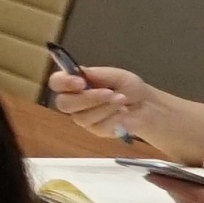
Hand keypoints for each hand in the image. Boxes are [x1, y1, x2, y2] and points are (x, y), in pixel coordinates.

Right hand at [48, 63, 163, 145]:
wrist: (147, 106)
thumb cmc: (129, 87)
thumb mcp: (117, 76)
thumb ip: (98, 75)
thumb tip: (79, 72)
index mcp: (74, 83)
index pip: (56, 83)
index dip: (64, 83)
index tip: (81, 82)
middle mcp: (74, 101)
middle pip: (64, 104)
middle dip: (88, 98)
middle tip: (110, 93)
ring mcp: (83, 117)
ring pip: (82, 117)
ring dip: (105, 108)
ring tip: (122, 100)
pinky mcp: (95, 130)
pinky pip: (98, 127)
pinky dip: (113, 119)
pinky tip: (123, 114)